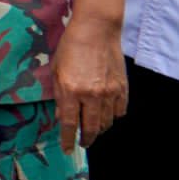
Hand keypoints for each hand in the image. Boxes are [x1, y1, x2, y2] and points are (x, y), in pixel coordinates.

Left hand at [53, 15, 128, 149]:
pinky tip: (106, 115)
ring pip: (107, 123)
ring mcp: (109, 93)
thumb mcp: (56, 70)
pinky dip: (113, 117)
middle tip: (82, 142)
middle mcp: (91, 95)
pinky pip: (119, 112)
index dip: (68, 140)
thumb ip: (59, 96)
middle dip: (86, 139)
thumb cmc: (71, 47)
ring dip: (99, 129)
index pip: (70, 124)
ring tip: (93, 128)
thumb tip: (62, 118)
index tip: (67, 149)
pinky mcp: (122, 89)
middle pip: (91, 128)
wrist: (97, 30)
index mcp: (70, 90)